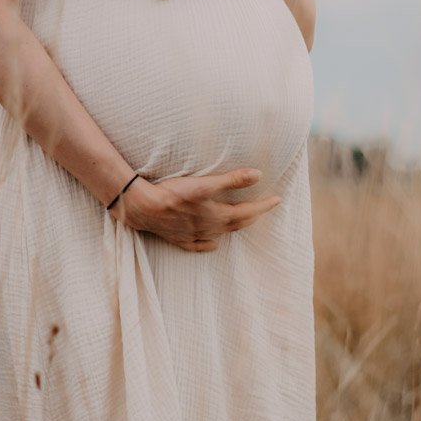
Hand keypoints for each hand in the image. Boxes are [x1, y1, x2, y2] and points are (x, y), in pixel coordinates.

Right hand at [108, 167, 280, 250]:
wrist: (143, 208)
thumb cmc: (174, 194)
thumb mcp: (205, 184)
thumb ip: (232, 179)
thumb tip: (258, 175)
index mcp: (218, 216)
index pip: (248, 211)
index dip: (264, 206)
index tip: (277, 200)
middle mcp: (209, 229)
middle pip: (237, 224)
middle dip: (253, 216)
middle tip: (263, 209)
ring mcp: (194, 236)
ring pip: (221, 234)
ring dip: (234, 228)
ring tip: (242, 221)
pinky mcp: (180, 239)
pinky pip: (200, 245)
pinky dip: (210, 243)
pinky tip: (213, 242)